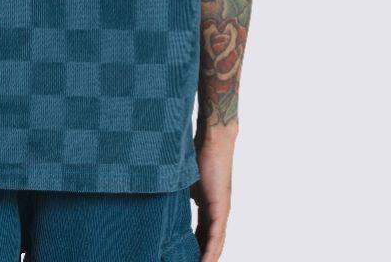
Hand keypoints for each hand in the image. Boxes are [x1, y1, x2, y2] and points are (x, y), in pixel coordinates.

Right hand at [191, 126, 236, 261]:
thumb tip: (169, 202)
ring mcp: (221, 210)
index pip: (202, 233)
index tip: (184, 256)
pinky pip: (216, 236)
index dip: (195, 248)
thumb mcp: (187, 181)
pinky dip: (210, 251)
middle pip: (210, 242)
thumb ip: (183, 194)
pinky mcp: (221, 207)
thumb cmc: (199, 154)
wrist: (213, 140)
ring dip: (207, 257)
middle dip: (201, 255)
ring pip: (216, 243)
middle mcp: (218, 212)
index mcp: (209, 206)